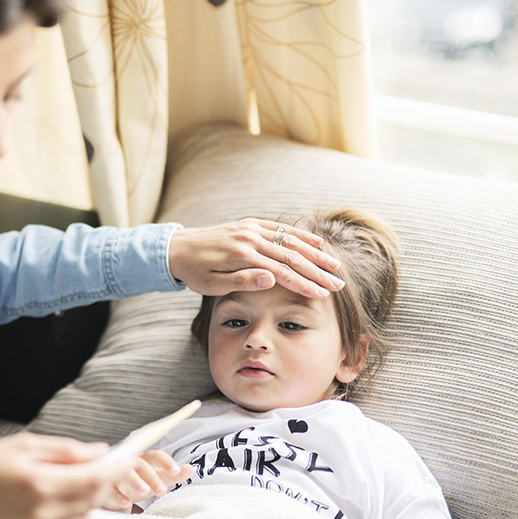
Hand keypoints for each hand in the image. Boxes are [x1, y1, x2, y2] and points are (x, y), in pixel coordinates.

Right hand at [0, 432, 115, 518]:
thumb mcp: (21, 445)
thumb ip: (64, 450)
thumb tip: (99, 451)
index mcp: (38, 483)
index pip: (94, 478)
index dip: (116, 467)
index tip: (129, 456)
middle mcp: (41, 513)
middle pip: (93, 500)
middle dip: (104, 481)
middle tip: (102, 464)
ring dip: (89, 501)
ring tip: (74, 482)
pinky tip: (61, 503)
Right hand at [101, 450, 193, 511]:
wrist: (113, 487)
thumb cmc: (139, 480)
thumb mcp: (156, 477)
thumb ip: (171, 474)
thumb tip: (192, 469)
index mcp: (144, 459)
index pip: (155, 455)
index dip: (166, 462)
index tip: (176, 471)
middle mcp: (129, 462)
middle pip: (140, 464)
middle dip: (151, 476)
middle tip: (162, 490)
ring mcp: (115, 472)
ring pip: (124, 473)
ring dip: (134, 481)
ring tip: (145, 492)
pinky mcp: (105, 484)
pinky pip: (110, 488)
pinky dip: (118, 495)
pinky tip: (126, 503)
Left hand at [168, 218, 343, 298]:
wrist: (178, 248)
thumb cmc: (195, 272)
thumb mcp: (213, 284)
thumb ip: (242, 281)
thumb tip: (271, 279)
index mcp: (242, 256)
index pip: (281, 272)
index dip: (304, 284)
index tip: (323, 294)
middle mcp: (250, 238)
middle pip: (291, 256)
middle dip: (317, 271)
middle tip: (339, 284)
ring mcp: (251, 229)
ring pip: (290, 240)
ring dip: (315, 253)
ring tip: (335, 266)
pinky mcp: (251, 224)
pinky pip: (280, 228)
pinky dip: (300, 234)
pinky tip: (317, 242)